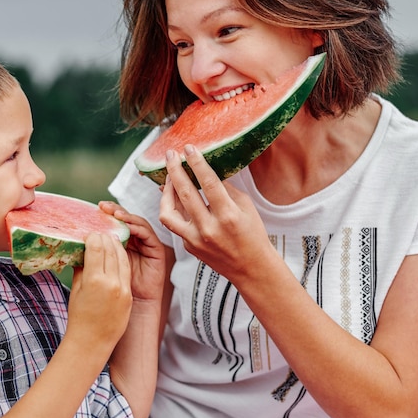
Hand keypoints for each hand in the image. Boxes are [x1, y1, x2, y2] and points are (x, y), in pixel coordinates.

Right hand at [66, 232, 131, 353]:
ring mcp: (123, 289)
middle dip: (105, 239)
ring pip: (122, 258)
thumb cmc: (79, 317)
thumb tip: (83, 250)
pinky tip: (117, 254)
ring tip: (109, 240)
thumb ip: (81, 268)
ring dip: (116, 246)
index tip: (90, 234)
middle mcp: (111, 283)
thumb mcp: (76, 289)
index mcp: (94, 281)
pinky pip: (126, 271)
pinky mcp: (129, 295)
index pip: (97, 248)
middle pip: (111, 250)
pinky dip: (122, 259)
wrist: (92, 342)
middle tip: (100, 233)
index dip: (93, 238)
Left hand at [99, 201, 165, 302]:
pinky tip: (127, 225)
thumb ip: (89, 256)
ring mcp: (145, 245)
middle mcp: (133, 242)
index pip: (112, 224)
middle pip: (125, 220)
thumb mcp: (96, 271)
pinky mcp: (156, 251)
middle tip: (102, 207)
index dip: (103, 216)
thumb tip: (75, 240)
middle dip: (114, 211)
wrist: (128, 312)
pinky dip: (137, 226)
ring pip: (136, 223)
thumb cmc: (111, 293)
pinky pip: (148, 234)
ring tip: (114, 214)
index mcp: (118, 245)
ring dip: (126, 216)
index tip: (92, 211)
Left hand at [159, 145, 273, 281]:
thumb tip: (205, 169)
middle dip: (175, 170)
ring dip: (165, 191)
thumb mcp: (245, 207)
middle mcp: (209, 229)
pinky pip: (174, 223)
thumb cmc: (252, 234)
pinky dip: (172, 208)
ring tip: (169, 177)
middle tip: (170, 155)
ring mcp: (195, 240)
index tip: (188, 148)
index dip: (196, 163)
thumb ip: (225, 189)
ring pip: (168, 212)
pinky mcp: (188, 246)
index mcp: (228, 216)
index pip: (208, 183)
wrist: (252, 269)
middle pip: (184, 194)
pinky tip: (174, 196)